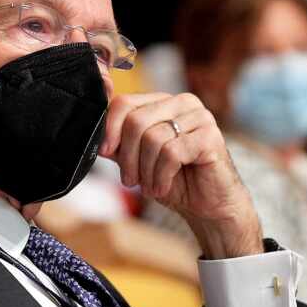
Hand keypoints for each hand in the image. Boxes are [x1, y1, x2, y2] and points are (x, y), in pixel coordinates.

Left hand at [99, 92, 261, 258]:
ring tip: (150, 188)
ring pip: (153, 138)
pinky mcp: (210, 136)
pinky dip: (161, 176)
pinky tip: (162, 188)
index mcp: (164, 102)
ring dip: (146, 171)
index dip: (110, 128)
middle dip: (128, 157)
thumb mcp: (139, 161)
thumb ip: (120, 145)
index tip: (106, 152)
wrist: (209, 205)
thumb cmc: (176, 181)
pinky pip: (171, 153)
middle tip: (130, 181)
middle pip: (136, 120)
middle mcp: (183, 103)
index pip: (125, 102)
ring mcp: (200, 117)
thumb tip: (96, 136)